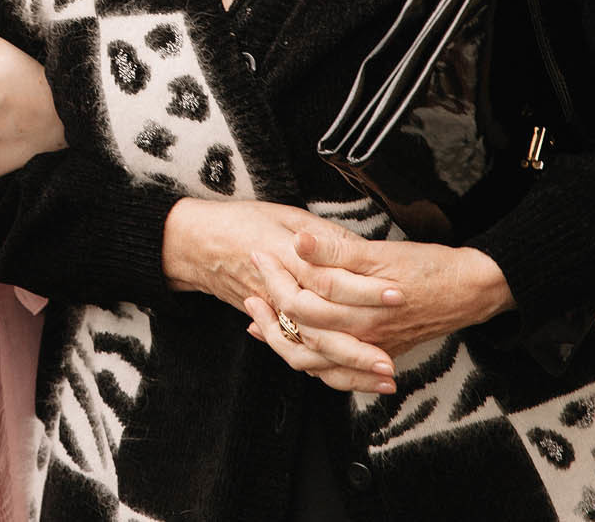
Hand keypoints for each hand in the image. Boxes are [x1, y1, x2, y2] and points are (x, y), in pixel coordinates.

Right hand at [161, 199, 402, 393]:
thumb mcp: (287, 215)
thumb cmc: (242, 221)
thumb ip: (323, 236)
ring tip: (383, 377)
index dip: (366, 290)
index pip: (331, 281)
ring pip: (309, 353)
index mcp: (287, 259)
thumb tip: (360, 249)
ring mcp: (272, 314)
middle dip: (358, 351)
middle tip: (391, 361)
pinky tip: (356, 380)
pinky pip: (297, 356)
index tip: (398, 294)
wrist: (196, 242)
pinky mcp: (271, 324)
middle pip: (321, 331)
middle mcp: (279, 293)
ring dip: (348, 369)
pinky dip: (326, 371)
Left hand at [256, 228, 513, 362]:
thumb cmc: (430, 269)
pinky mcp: (377, 354)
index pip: (298, 303)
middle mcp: (359, 338)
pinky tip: (296, 350)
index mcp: (357, 311)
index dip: (273, 279)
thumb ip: (336, 251)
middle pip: (298, 337)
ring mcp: (368, 351)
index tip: (259, 255)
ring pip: (313, 361)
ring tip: (259, 322)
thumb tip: (299, 241)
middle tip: (250, 290)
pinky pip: (336, 373)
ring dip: (281, 343)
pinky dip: (312, 363)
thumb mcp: (381, 253)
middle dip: (268, 314)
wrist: (471, 292)